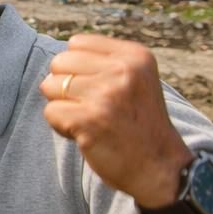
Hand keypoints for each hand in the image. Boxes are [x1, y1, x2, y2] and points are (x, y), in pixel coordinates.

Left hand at [41, 34, 194, 206]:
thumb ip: (103, 62)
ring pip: (50, 86)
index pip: (77, 43)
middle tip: (94, 109)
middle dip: (66, 87)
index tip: (101, 90)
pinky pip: (50, 112)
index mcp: (136, 56)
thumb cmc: (139, 125)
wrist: (162, 170)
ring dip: (63, 107)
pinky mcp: (90, 119)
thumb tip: (58, 56)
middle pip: (59, 62)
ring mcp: (107, 95)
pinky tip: (87, 135)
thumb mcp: (135, 81)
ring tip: (91, 121)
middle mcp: (124, 70)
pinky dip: (61, 127)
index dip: (78, 68)